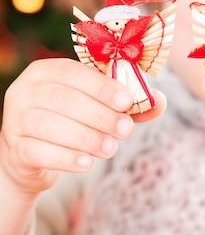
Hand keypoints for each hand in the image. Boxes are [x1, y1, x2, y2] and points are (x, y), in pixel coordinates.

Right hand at [0, 58, 165, 194]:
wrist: (35, 155)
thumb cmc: (72, 121)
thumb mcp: (99, 107)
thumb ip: (127, 103)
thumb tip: (159, 101)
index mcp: (46, 70)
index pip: (74, 72)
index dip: (102, 86)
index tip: (127, 101)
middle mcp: (25, 90)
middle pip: (64, 99)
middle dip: (100, 116)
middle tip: (125, 130)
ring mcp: (15, 119)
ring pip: (50, 126)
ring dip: (86, 138)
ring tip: (111, 149)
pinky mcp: (15, 148)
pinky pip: (39, 151)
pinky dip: (66, 158)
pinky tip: (87, 164)